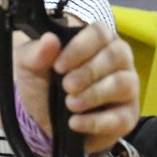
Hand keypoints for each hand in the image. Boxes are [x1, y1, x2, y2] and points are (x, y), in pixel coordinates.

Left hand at [12, 21, 139, 154]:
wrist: (42, 120)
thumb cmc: (43, 83)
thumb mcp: (29, 66)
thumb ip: (36, 52)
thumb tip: (50, 40)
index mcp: (98, 40)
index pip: (99, 33)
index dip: (80, 48)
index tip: (59, 66)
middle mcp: (119, 60)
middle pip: (116, 56)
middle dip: (89, 72)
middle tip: (66, 86)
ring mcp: (127, 88)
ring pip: (123, 84)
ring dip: (95, 94)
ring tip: (70, 104)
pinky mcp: (127, 116)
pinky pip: (121, 118)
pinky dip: (96, 121)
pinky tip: (75, 123)